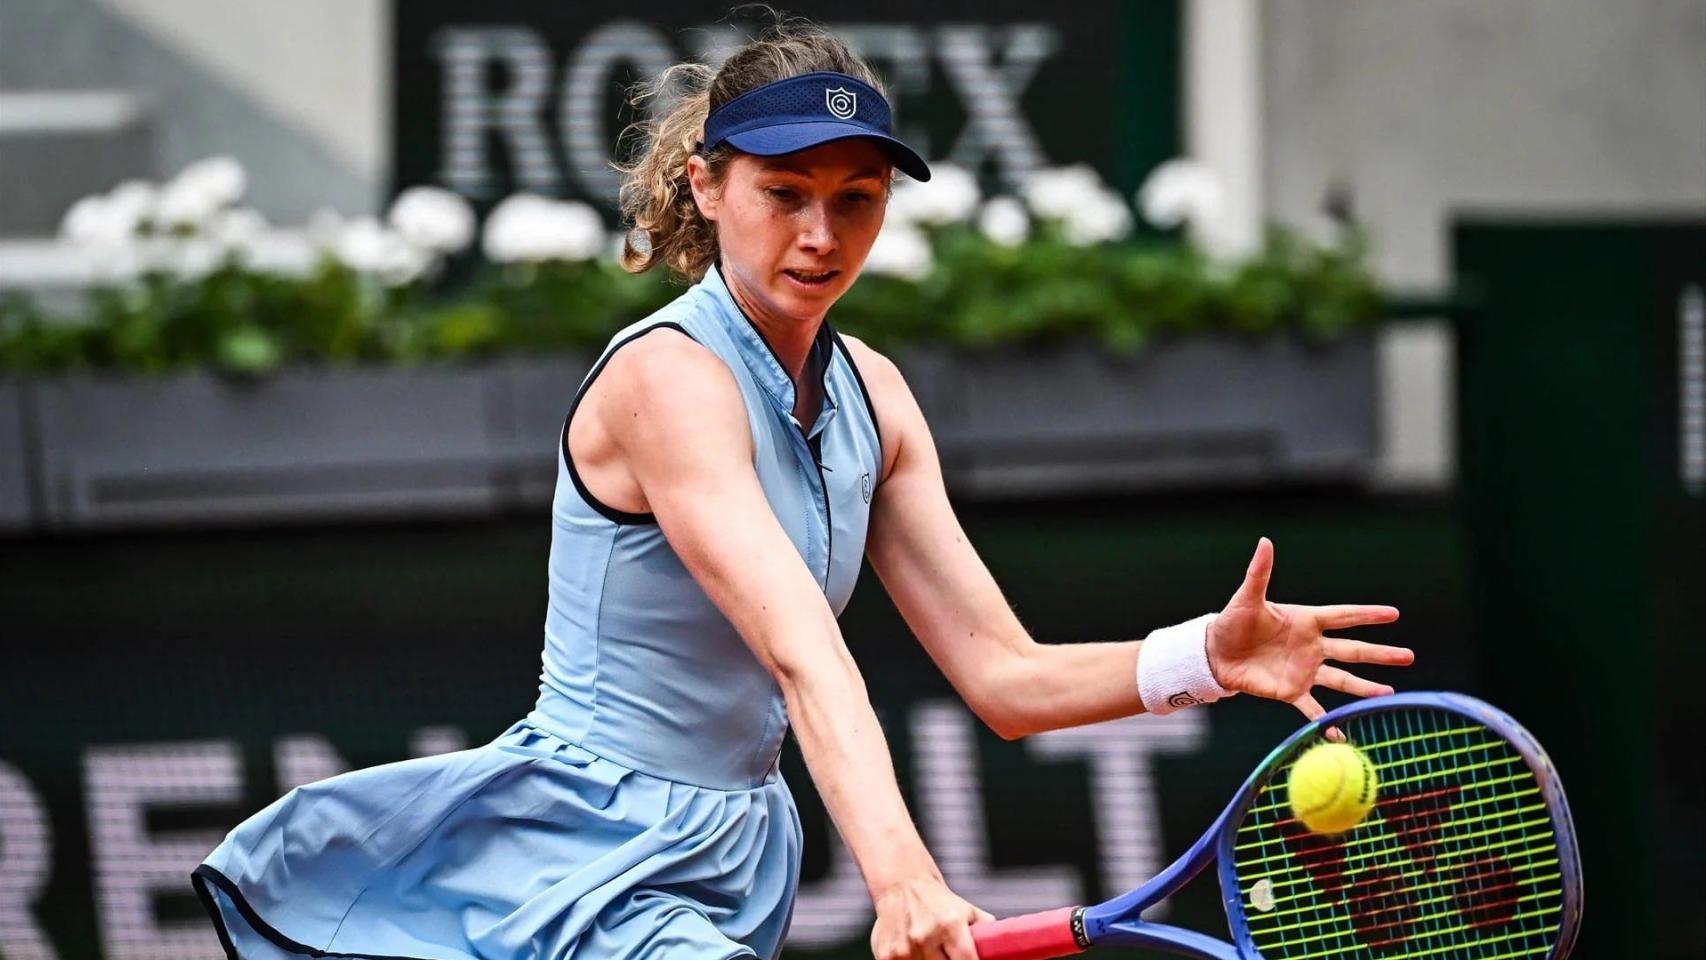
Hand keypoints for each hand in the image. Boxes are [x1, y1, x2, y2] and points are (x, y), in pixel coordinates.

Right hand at [870, 875, 992, 959]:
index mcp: (950, 924)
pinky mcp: (885, 955)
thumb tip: (1006, 951)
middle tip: (948, 956)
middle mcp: (925, 936)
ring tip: (932, 954)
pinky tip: (916, 955)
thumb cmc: (939, 902)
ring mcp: (903, 948)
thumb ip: (986, 933)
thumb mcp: (967, 911)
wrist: (902, 884)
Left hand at [1207, 538, 1412, 731]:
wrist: (1215, 654)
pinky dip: (1327, 722)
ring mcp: (1305, 670)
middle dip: (1380, 654)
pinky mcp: (1291, 691)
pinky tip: (1342, 732)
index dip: (1366, 614)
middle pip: (1353, 650)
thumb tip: (1264, 542)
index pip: (1343, 616)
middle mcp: (1312, 646)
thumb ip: (1260, 573)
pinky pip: (1313, 708)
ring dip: (1364, 688)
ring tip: (1389, 694)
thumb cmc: (1232, 622)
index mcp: (1306, 621)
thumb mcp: (1246, 597)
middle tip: (1408, 656)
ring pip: (1342, 680)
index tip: (1393, 613)